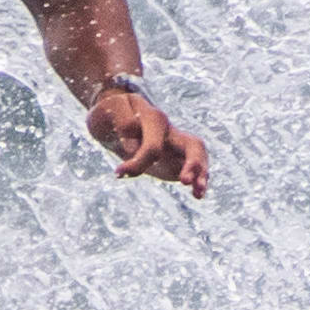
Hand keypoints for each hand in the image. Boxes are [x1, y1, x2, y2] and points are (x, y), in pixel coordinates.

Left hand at [89, 83, 209, 201]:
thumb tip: (132, 148)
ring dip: (200, 175)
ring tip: (197, 194)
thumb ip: (121, 125)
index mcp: (154, 119)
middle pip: (193, 145)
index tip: (118, 173)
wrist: (115, 117)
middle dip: (193, 163)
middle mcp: (170, 131)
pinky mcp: (178, 159)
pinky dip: (198, 181)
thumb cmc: (110, 115)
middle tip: (184, 181)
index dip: (137, 163)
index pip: (153, 146)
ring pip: (198, 158)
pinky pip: (195, 169)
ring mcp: (177, 144)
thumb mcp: (108, 114)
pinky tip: (197, 195)